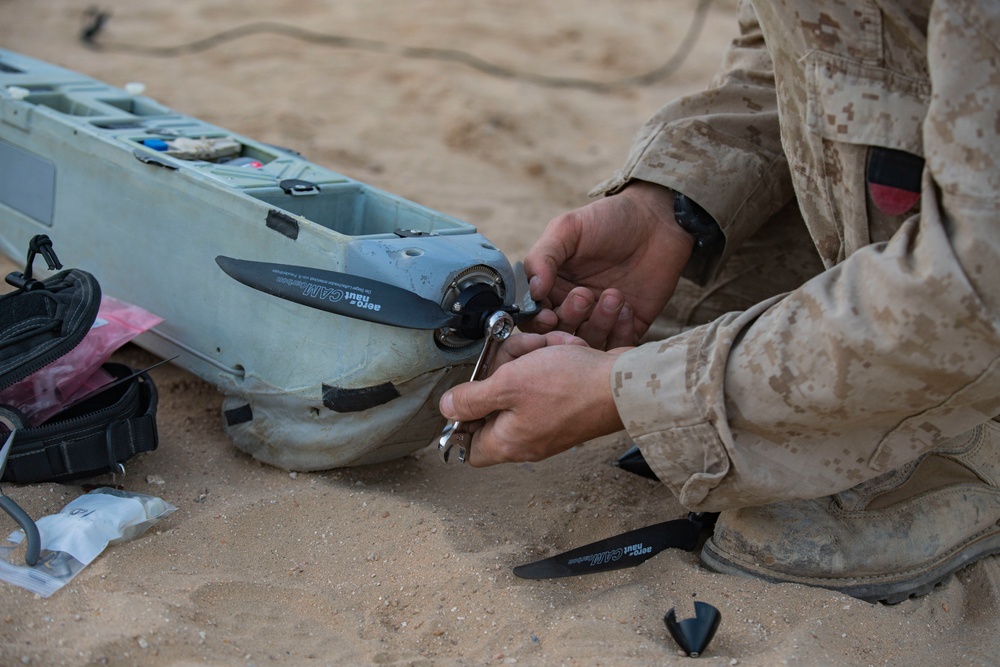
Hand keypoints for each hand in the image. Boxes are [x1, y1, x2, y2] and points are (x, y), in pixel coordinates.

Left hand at [439, 331, 626, 466]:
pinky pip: (550, 378)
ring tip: (547, 345)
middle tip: (515, 351)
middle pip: (497, 403)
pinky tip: (565, 348)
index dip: (461, 420)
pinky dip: (554, 358)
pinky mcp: (570, 404)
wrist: (624, 384)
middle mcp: (529, 438)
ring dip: (532, 357)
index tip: (467, 389)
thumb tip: (445, 409)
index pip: (469, 447)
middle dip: (503, 369)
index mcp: (508, 442)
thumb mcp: (507, 385)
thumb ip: (471, 399)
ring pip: (524, 383)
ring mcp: (551, 421)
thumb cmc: (569, 388)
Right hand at [522, 181, 693, 347]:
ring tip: (614, 294)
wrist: (658, 221)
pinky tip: (628, 306)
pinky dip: (621, 332)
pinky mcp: (630, 326)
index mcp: (553, 286)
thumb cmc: (608, 219)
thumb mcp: (568, 229)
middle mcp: (574, 307)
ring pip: (589, 343)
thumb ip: (543, 257)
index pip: (535, 316)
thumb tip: (533, 291)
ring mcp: (602, 319)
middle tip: (584, 295)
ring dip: (598, 323)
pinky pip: (619, 345)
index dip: (538, 321)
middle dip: (570, 319)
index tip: (549, 315)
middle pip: (560, 334)